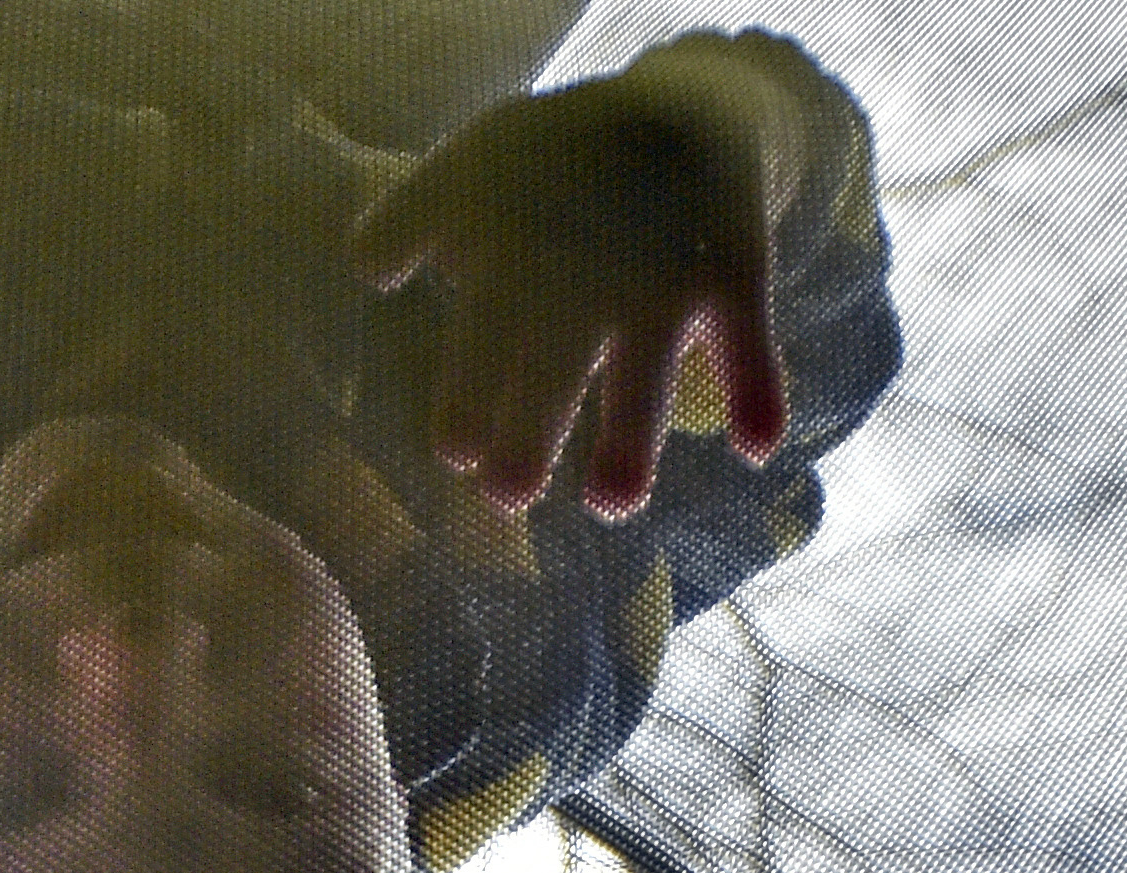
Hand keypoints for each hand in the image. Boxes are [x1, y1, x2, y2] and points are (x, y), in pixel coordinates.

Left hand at [354, 63, 797, 516]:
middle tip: (507, 492)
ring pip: (645, 374)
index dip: (466, 400)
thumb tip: (368, 275)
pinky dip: (759, 388)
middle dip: (527, 431)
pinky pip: (747, 340)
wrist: (678, 114)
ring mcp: (661, 284)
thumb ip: (409, 222)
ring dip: (630, 440)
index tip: (457, 451)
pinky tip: (758, 446)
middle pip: (552, 370)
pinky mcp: (731, 278)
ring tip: (610, 504)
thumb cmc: (554, 163)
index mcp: (516, 262)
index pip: (480, 344)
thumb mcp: (471, 170)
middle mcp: (587, 280)